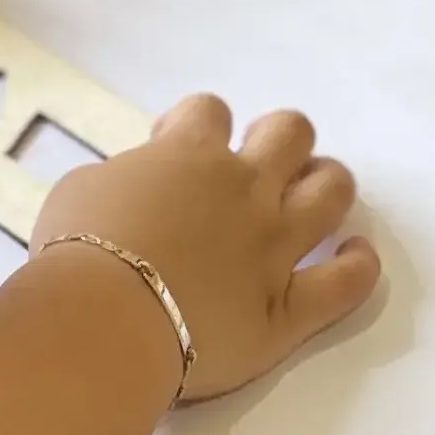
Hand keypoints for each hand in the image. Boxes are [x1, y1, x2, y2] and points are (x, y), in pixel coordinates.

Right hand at [32, 95, 379, 400]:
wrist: (102, 323)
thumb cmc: (76, 253)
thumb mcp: (79, 192)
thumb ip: (121, 180)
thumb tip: (134, 191)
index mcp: (188, 155)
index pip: (208, 111)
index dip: (194, 124)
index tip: (173, 150)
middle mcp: (244, 190)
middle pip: (290, 132)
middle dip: (279, 141)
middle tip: (254, 168)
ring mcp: (275, 246)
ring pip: (332, 191)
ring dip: (326, 185)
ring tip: (309, 198)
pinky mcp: (290, 308)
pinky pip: (346, 283)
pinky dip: (357, 266)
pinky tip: (355, 256)